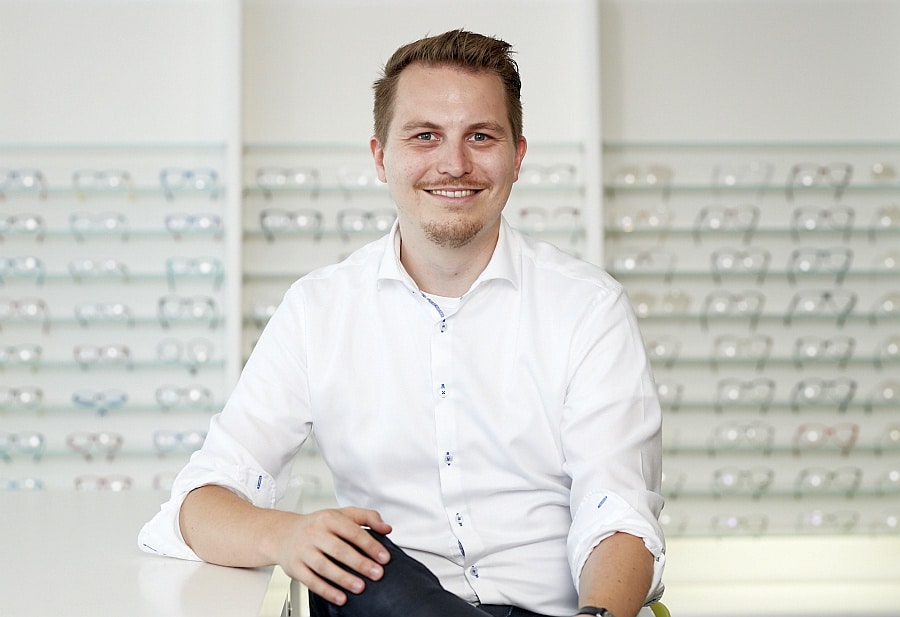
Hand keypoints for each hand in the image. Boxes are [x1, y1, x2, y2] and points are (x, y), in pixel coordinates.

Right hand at [272, 507, 392, 605]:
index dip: (370, 545)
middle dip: (359, 563)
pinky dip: (326, 590)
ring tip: (360, 587)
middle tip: (376, 573)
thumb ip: (367, 517)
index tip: (384, 557)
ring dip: (343, 578)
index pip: (352, 531)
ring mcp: (303, 550)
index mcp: (329, 518)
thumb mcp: (342, 514)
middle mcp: (315, 533)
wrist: (283, 534)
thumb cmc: (317, 525)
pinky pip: (310, 581)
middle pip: (339, 549)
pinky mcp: (295, 567)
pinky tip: (340, 597)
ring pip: (324, 566)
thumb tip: (386, 528)